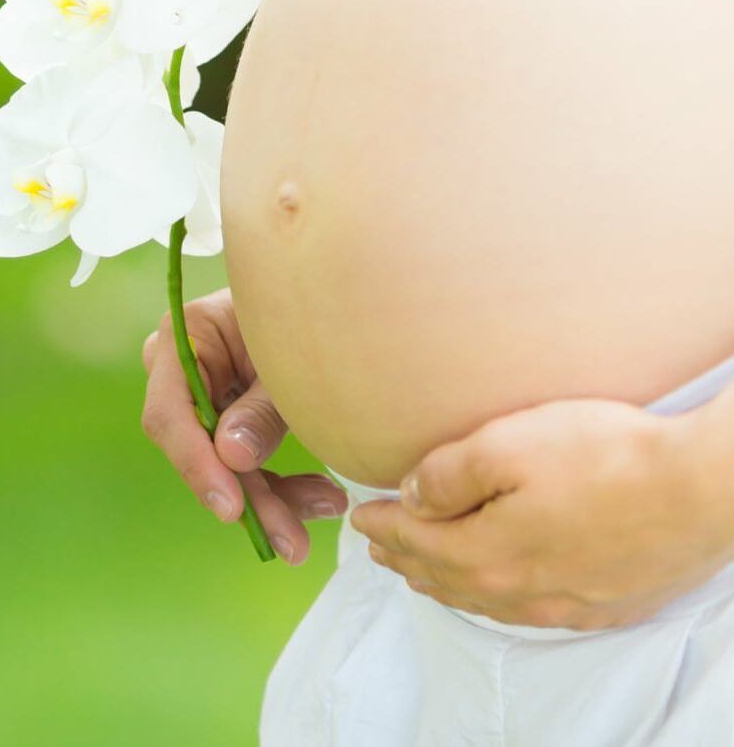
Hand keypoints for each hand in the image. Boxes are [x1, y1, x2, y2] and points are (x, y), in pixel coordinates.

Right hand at [140, 286, 346, 564]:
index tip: (233, 508)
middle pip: (198, 446)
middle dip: (249, 496)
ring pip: (225, 463)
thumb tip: (230, 456)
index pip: (169, 412)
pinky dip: (283, 484)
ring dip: (273, 497)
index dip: (195, 463)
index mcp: (185, 334)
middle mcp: (182, 367)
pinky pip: (245, 460)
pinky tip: (324, 497)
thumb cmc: (306, 311)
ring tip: (327, 507)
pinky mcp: (228, 414)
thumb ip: (260, 409)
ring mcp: (204, 393)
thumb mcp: (285, 361)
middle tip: (291, 542)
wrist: (328, 292)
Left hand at [350, 397, 733, 629]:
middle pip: (445, 577)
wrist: (699, 490)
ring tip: (421, 571)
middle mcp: (522, 591)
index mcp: (488, 553)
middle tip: (377, 546)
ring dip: (444, 583)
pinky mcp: (603, 603)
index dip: (383, 524)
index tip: (359, 512)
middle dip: (405, 558)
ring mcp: (565, 603)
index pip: (416, 540)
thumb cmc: (604, 457)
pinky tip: (497, 590)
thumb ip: (448, 474)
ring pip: (485, 600)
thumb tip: (411, 496)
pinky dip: (495, 598)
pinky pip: (529, 611)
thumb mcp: (507, 444)